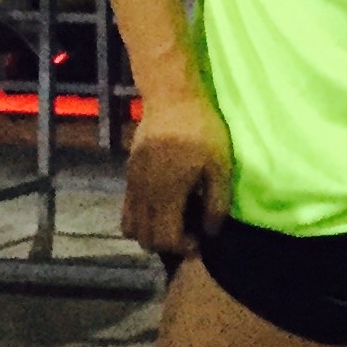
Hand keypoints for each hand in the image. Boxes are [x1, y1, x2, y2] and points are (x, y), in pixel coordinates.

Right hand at [123, 88, 232, 257]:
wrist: (171, 99)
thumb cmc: (202, 130)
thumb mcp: (220, 166)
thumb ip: (216, 202)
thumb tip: (210, 232)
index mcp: (166, 193)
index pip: (165, 238)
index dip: (183, 247)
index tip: (200, 239)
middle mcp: (143, 193)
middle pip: (145, 238)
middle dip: (167, 244)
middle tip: (188, 232)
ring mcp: (132, 184)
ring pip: (130, 226)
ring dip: (151, 233)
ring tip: (173, 222)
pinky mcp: (129, 174)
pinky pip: (126, 208)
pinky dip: (141, 217)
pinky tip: (162, 205)